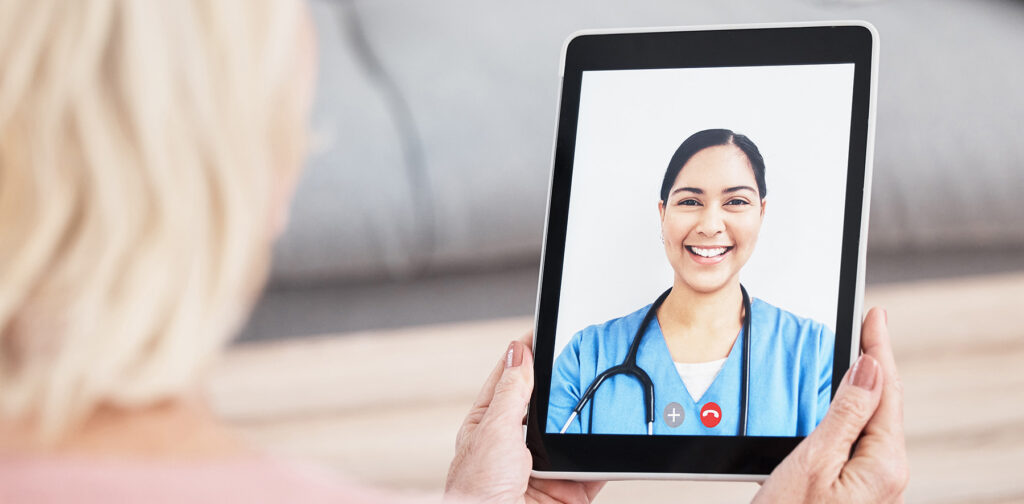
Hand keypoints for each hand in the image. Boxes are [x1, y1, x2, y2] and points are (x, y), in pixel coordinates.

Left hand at [445, 333, 604, 503]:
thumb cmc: (477, 491)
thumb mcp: (494, 431)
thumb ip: (512, 392)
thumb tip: (518, 351)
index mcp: (489, 425)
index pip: (511, 379)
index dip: (527, 355)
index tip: (545, 331)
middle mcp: (516, 446)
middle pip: (548, 406)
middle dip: (567, 389)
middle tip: (588, 362)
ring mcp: (543, 469)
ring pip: (573, 436)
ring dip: (588, 423)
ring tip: (607, 398)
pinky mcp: (567, 491)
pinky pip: (593, 470)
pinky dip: (606, 458)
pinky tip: (615, 442)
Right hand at [755, 307, 908, 502]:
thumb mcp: (814, 460)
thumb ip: (847, 414)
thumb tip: (871, 368)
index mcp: (884, 464)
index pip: (886, 390)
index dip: (879, 348)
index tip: (875, 314)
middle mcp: (887, 475)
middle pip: (885, 403)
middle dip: (877, 363)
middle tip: (868, 325)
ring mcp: (874, 484)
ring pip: (873, 420)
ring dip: (864, 386)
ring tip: (859, 352)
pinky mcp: (856, 490)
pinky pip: (861, 439)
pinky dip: (853, 411)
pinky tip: (845, 401)